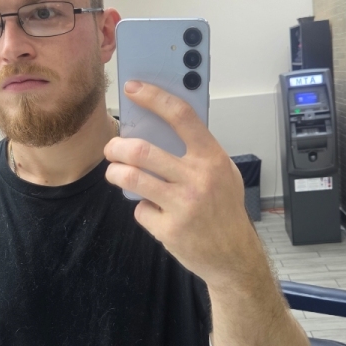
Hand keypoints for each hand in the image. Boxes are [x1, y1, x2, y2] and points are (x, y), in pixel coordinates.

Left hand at [104, 81, 263, 286]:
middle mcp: (198, 179)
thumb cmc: (225, 209)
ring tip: (114, 172)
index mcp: (212, 158)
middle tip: (112, 148)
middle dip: (116, 146)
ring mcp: (183, 205)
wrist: (234, 256)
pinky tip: (151, 210)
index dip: (154, 98)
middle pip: (142, 150)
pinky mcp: (169, 229)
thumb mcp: (223, 173)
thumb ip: (197, 151)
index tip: (133, 89)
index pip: (182, 116)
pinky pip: (139, 209)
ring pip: (131, 177)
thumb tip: (161, 127)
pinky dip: (140, 207)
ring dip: (114, 172)